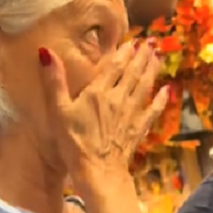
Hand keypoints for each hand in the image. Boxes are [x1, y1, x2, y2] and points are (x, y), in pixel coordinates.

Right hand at [40, 41, 168, 184]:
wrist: (98, 171)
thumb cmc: (74, 142)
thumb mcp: (58, 111)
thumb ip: (54, 81)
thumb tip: (46, 51)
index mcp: (98, 92)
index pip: (114, 66)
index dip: (124, 53)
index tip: (133, 41)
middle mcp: (118, 99)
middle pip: (133, 73)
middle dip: (142, 57)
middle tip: (151, 43)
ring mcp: (131, 114)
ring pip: (144, 87)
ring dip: (152, 70)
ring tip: (159, 57)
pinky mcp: (139, 129)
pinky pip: (152, 110)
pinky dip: (160, 99)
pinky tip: (167, 90)